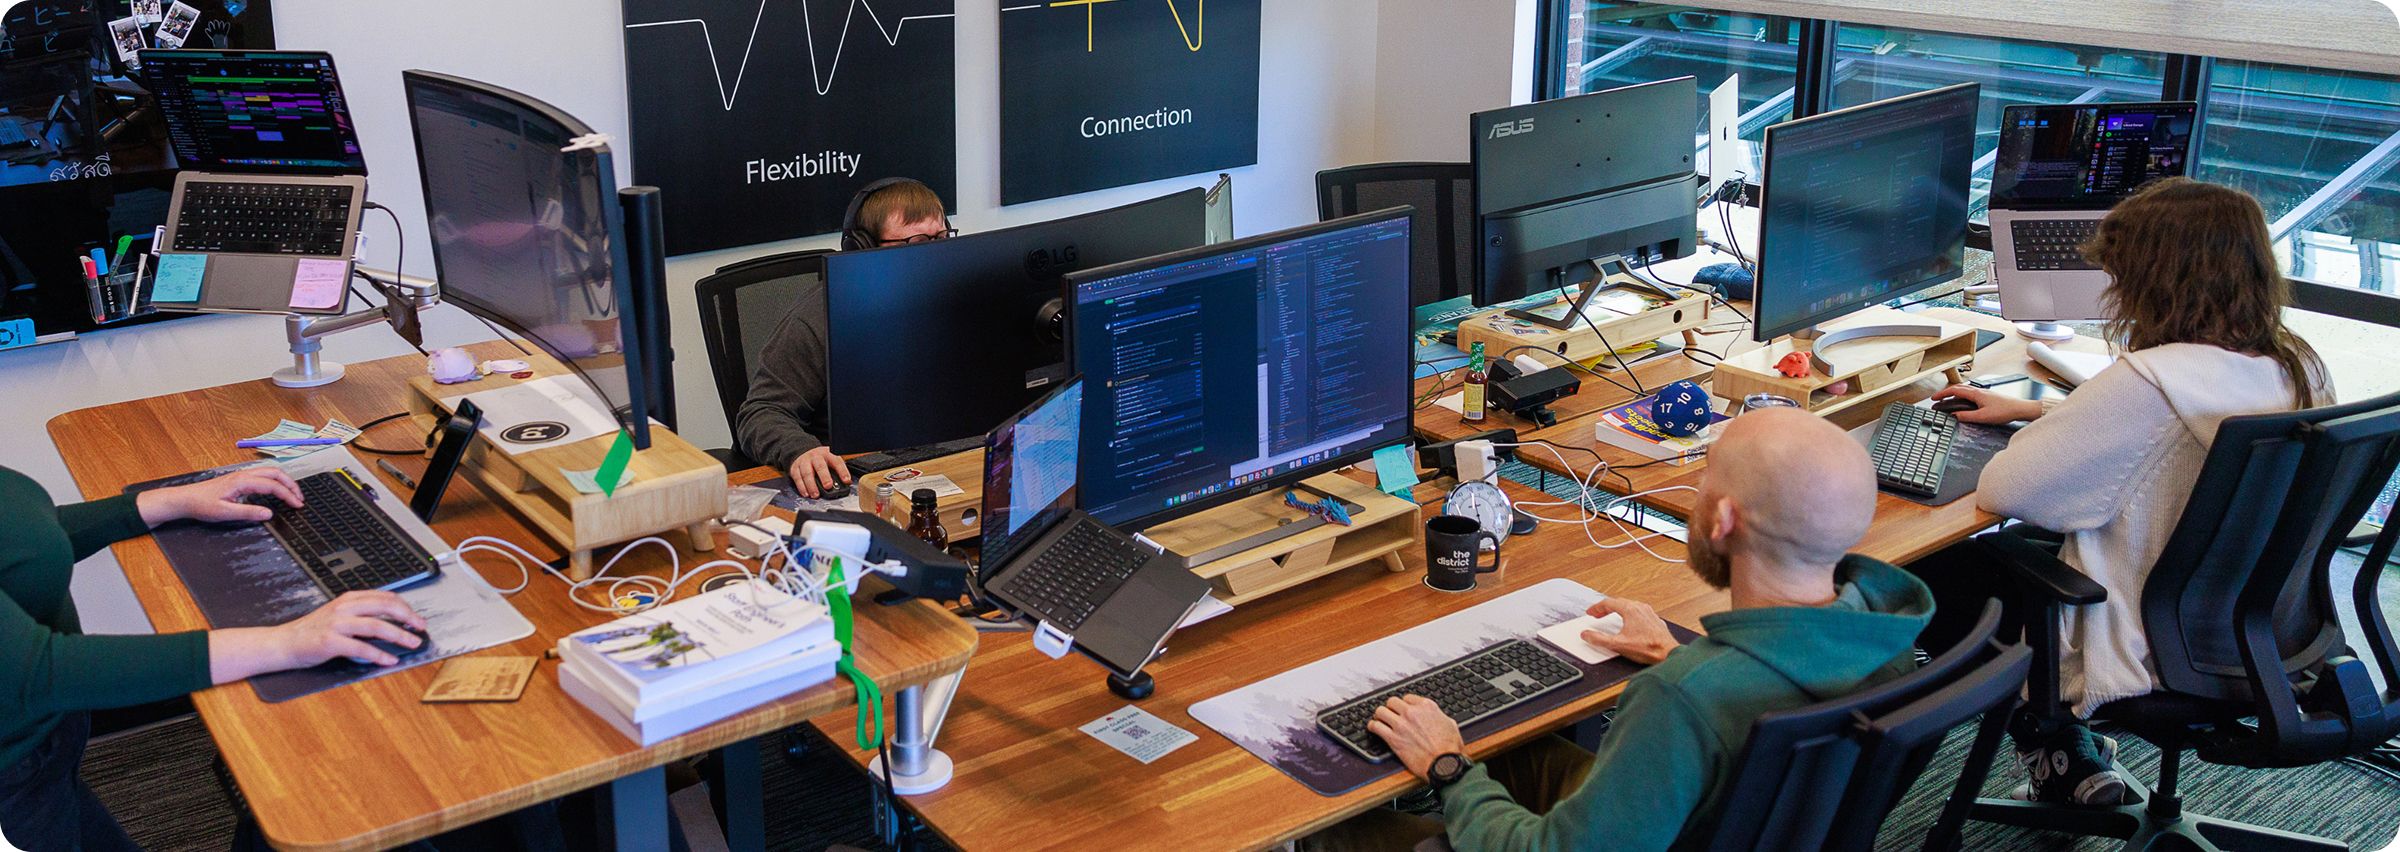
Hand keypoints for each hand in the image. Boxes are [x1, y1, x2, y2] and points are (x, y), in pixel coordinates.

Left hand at [137, 467, 301, 525]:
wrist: (185, 499)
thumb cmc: (202, 505)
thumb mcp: (225, 512)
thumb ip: (248, 512)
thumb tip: (269, 513)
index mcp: (243, 481)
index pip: (273, 485)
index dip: (288, 495)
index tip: (298, 506)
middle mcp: (244, 475)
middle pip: (276, 473)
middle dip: (291, 485)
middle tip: (300, 499)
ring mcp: (242, 476)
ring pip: (270, 472)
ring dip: (284, 482)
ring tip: (293, 495)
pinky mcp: (240, 479)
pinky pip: (263, 476)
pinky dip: (276, 482)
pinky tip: (276, 492)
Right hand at [268, 591, 424, 667]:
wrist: (283, 643)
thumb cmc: (313, 631)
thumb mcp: (339, 615)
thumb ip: (361, 614)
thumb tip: (392, 620)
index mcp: (349, 599)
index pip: (385, 597)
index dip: (405, 607)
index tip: (418, 618)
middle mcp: (344, 608)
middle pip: (385, 607)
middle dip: (408, 617)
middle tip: (421, 628)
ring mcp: (336, 624)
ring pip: (376, 626)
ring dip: (398, 635)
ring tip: (412, 643)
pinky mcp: (329, 641)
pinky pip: (360, 647)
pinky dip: (378, 654)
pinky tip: (389, 660)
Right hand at [788, 447, 851, 498]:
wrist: (803, 452)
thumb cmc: (820, 460)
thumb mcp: (830, 460)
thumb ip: (837, 471)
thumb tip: (846, 483)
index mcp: (827, 454)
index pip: (836, 461)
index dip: (842, 471)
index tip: (846, 480)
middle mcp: (815, 457)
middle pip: (820, 466)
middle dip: (824, 477)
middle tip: (828, 486)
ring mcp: (804, 462)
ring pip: (807, 473)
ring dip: (812, 485)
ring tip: (816, 495)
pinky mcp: (795, 468)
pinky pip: (798, 478)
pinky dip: (801, 487)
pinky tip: (806, 493)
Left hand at [1366, 694, 1464, 780]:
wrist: (1444, 763)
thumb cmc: (1449, 748)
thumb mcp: (1450, 724)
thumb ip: (1438, 716)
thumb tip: (1435, 716)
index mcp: (1427, 707)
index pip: (1408, 698)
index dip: (1404, 705)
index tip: (1403, 709)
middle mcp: (1412, 712)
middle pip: (1392, 702)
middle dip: (1391, 708)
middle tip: (1391, 714)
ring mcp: (1401, 725)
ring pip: (1381, 711)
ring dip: (1380, 715)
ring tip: (1380, 720)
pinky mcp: (1393, 738)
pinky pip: (1375, 726)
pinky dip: (1372, 726)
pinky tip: (1374, 728)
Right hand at [1583, 598, 1679, 664]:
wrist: (1668, 654)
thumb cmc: (1648, 648)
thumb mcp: (1618, 645)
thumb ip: (1599, 639)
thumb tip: (1586, 635)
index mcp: (1630, 610)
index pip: (1608, 602)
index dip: (1596, 607)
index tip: (1591, 612)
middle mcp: (1640, 608)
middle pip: (1618, 602)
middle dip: (1606, 608)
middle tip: (1598, 615)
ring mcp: (1649, 613)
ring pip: (1629, 605)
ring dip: (1617, 610)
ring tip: (1611, 617)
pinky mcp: (1654, 620)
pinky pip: (1638, 612)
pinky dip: (1629, 614)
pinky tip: (1628, 623)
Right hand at [1929, 386, 2044, 425]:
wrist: (2020, 408)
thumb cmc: (2005, 411)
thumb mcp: (1983, 417)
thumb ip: (1967, 416)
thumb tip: (1954, 416)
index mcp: (1975, 394)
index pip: (1954, 390)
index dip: (1942, 394)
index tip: (1934, 399)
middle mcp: (1979, 391)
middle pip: (1958, 388)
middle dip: (1946, 393)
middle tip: (1938, 399)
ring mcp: (1984, 393)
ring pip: (1965, 390)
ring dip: (1954, 394)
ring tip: (1949, 401)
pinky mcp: (1988, 397)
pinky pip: (1971, 394)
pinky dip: (1963, 396)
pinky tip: (1965, 403)